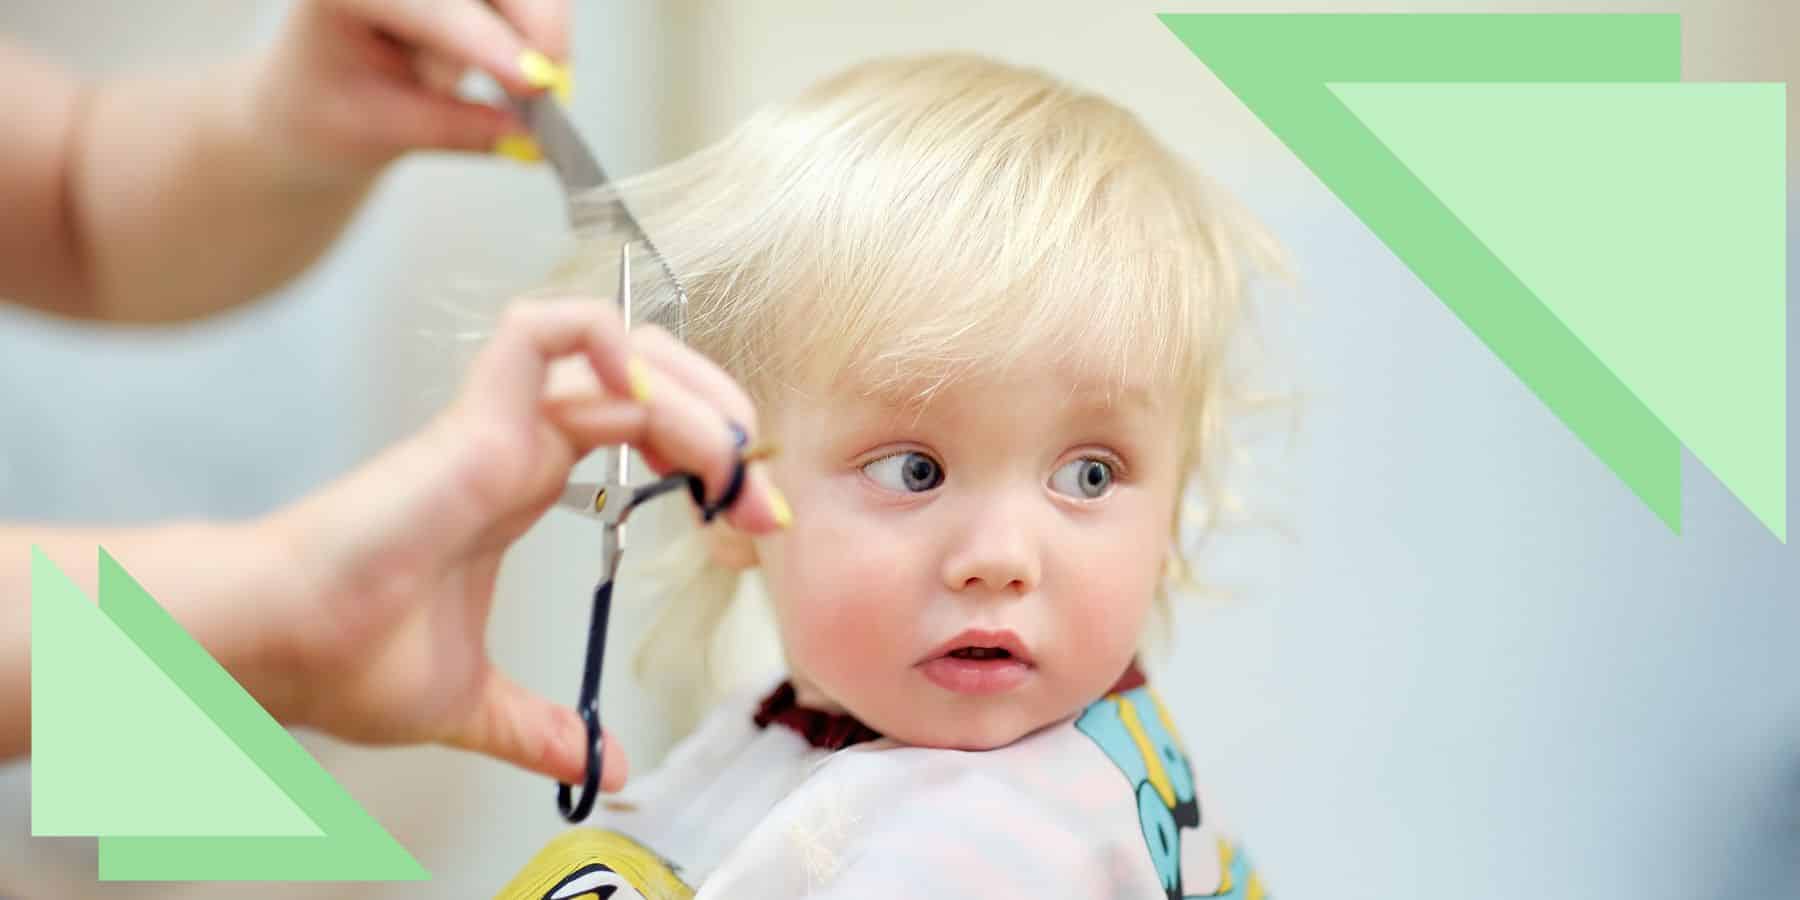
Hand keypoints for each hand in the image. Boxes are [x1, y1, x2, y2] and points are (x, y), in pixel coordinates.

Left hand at [250, 0, 570, 181]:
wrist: (315, 96)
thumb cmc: (328, 109)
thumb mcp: (381, 132)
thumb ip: (456, 131)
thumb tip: (530, 138)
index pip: (425, 4)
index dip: (485, 41)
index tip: (535, 82)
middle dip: (535, 28)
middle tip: (551, 91)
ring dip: (527, 39)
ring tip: (506, 85)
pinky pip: (530, 2)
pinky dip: (536, 34)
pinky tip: (517, 65)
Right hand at [254, 298, 788, 786]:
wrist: (276, 648)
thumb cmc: (345, 657)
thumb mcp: (476, 705)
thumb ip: (541, 729)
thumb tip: (601, 763)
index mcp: (522, 483)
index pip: (641, 430)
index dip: (707, 458)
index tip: (753, 520)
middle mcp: (518, 443)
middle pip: (645, 380)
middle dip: (721, 418)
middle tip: (759, 490)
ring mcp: (498, 424)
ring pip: (615, 353)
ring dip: (692, 391)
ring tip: (728, 457)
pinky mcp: (474, 420)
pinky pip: (543, 333)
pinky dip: (605, 339)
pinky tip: (649, 394)